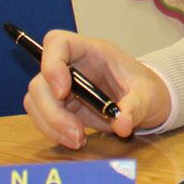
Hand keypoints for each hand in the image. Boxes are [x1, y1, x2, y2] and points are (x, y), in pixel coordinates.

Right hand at [23, 30, 171, 150]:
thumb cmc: (147, 90)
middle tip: (76, 134)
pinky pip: (42, 117)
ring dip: (51, 125)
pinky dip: (54, 131)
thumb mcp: (148, 97)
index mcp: (92, 51)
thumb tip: (121, 125)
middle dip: (52, 111)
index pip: (58, 42)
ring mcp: (63, 86)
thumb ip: (135, 108)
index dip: (51, 64)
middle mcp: (72, 66)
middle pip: (40, 80)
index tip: (63, 93)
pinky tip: (76, 140)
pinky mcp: (61, 105)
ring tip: (78, 141)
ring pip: (36, 101)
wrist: (147, 103)